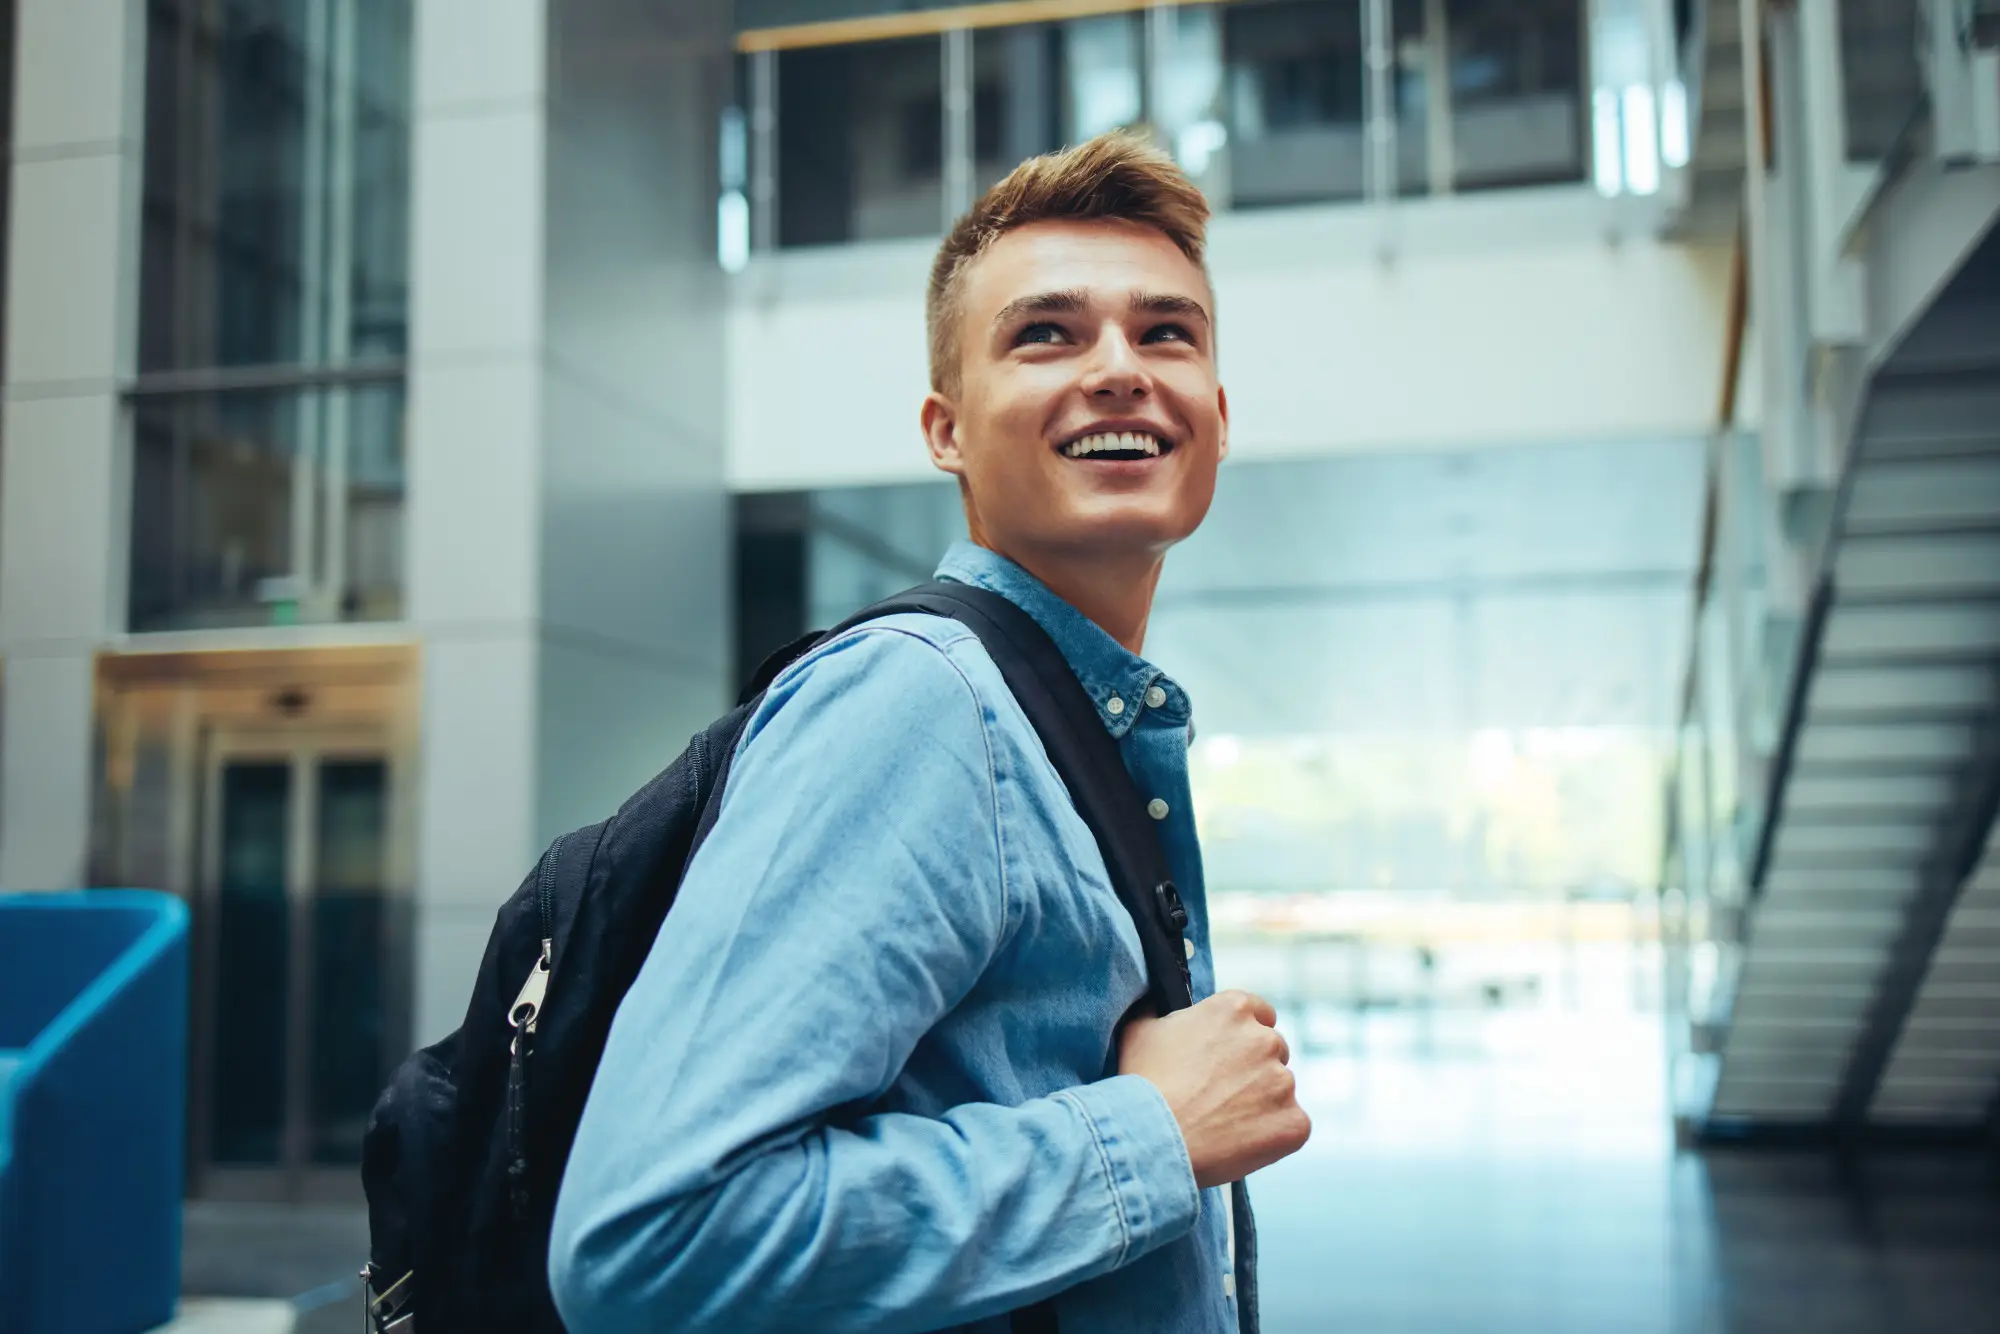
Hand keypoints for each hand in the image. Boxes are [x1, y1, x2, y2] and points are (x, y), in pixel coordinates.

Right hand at [1117, 990, 1309, 1189]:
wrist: (1153, 1139)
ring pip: (1281, 1090)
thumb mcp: (1139, 1029)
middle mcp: (1265, 1040)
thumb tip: (1158, 1002)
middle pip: (1274, 1050)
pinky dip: (1273, 1135)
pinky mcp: (1294, 1122)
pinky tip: (1241, 1143)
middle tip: (1222, 1094)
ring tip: (1223, 1123)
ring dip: (1262, 1102)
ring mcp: (1283, 1082)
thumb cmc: (1143, 1084)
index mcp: (1234, 1009)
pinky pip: (1293, 1126)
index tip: (1231, 1053)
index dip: (1245, 1034)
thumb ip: (1159, 1010)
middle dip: (1254, 1069)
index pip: (1259, 1012)